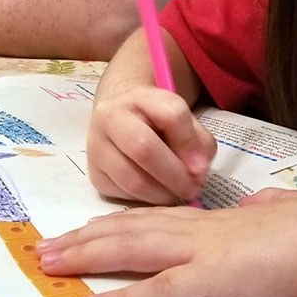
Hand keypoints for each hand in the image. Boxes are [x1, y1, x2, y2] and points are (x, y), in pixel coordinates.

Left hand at [37, 188, 296, 296]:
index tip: (82, 232)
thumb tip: (258, 209)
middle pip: (129, 230)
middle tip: (44, 250)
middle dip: (84, 240)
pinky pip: (160, 290)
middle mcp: (200, 229)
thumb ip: (264, 215)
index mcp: (215, 221)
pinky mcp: (217, 276)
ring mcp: (205, 250)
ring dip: (87, 258)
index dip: (113, 226)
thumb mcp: (283, 219)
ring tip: (50, 267)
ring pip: (133, 250)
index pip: (152, 220)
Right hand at [87, 85, 215, 203]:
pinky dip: (147, 200)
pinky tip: (157, 192)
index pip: (171, 114)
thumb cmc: (157, 122)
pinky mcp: (95, 174)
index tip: (201, 165)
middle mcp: (111, 117)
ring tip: (176, 193)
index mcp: (140, 97)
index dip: (191, 143)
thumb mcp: (182, 120)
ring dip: (162, 193)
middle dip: (174, 175)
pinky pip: (124, 194)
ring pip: (132, 179)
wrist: (120, 119)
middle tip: (191, 189)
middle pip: (144, 148)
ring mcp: (97, 147)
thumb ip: (198, 143)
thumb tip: (196, 173)